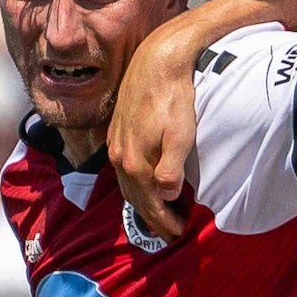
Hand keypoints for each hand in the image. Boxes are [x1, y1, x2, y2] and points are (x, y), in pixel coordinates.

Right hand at [108, 32, 197, 239]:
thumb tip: (167, 194)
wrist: (157, 62)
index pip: (149, 204)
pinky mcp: (117, 131)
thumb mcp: (180, 136)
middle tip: (168, 233)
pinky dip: (134, 185)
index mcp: (135, 161)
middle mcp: (119, 156)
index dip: (163, 222)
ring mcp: (115, 144)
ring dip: (141, 203)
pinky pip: (122, 169)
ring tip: (157, 214)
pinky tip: (143, 183)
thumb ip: (171, 169)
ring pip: (126, 185)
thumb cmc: (175, 98)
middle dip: (151, 218)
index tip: (177, 234)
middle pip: (134, 199)